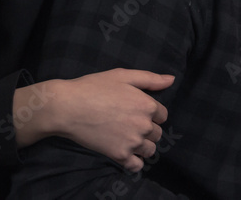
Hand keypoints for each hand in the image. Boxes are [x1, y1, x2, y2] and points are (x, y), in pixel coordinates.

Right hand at [13, 69, 173, 171]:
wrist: (68, 107)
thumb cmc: (94, 87)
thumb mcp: (123, 75)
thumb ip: (150, 79)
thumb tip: (171, 80)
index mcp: (147, 105)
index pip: (162, 115)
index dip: (151, 112)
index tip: (137, 111)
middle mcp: (144, 125)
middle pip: (157, 133)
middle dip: (147, 129)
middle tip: (130, 124)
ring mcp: (132, 142)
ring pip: (150, 150)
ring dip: (143, 146)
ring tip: (128, 138)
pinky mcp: (119, 155)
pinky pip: (137, 165)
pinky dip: (134, 162)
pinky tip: (126, 154)